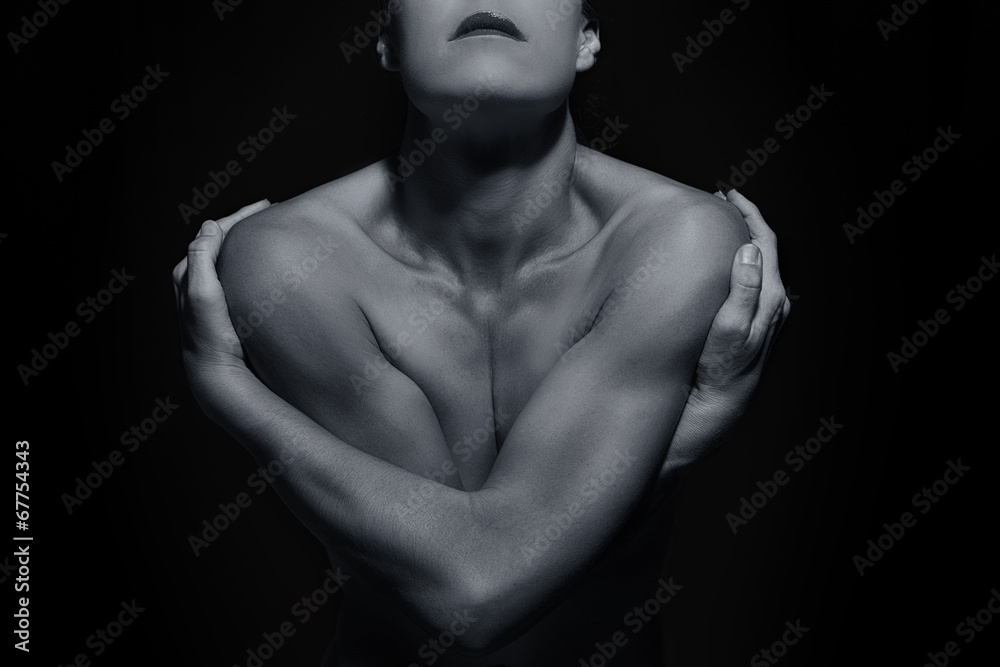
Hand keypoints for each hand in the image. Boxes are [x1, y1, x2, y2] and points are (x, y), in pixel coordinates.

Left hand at [172, 200, 270, 404]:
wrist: (217, 373)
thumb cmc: (209, 336)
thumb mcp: (202, 293)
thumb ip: (202, 256)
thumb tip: (211, 225)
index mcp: (188, 273)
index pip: (213, 232)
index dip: (239, 216)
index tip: (265, 206)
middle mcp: (195, 282)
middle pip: (220, 241)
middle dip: (243, 224)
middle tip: (268, 214)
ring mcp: (210, 295)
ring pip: (227, 257)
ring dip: (246, 243)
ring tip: (267, 233)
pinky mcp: (223, 309)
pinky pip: (235, 274)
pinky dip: (249, 262)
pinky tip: (264, 266)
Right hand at [662, 190, 790, 478]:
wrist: (709, 415)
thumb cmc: (718, 377)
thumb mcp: (730, 332)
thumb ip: (743, 291)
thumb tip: (750, 250)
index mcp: (770, 301)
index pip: (766, 245)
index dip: (750, 215)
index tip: (728, 195)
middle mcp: (770, 308)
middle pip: (763, 252)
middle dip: (744, 224)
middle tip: (719, 204)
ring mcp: (758, 319)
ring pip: (754, 268)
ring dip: (738, 244)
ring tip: (716, 228)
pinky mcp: (744, 329)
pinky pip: (744, 284)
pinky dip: (732, 266)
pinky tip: (714, 268)